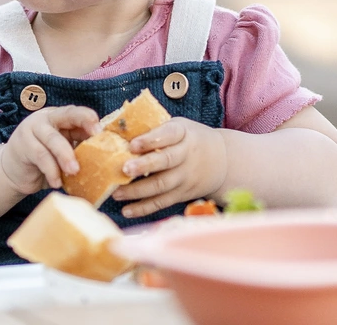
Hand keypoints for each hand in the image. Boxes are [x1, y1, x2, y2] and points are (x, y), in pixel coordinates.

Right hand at [0, 106, 100, 195]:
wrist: (13, 172)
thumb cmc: (45, 161)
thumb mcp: (63, 152)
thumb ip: (78, 148)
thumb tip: (106, 155)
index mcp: (59, 117)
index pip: (75, 112)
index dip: (88, 117)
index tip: (100, 129)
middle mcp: (45, 119)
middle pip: (66, 116)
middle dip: (82, 123)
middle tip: (95, 137)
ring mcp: (31, 130)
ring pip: (52, 139)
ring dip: (65, 156)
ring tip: (75, 172)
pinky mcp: (22, 145)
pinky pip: (40, 156)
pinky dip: (51, 170)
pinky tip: (57, 182)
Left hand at [111, 118, 227, 218]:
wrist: (222, 159)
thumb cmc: (189, 138)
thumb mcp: (178, 126)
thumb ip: (153, 128)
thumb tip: (114, 130)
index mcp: (183, 133)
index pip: (168, 134)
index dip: (150, 140)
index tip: (132, 144)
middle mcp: (186, 155)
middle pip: (165, 161)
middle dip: (144, 166)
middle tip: (124, 169)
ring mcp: (185, 177)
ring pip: (161, 185)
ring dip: (137, 191)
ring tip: (116, 192)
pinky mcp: (182, 194)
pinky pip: (162, 202)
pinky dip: (144, 208)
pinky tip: (126, 210)